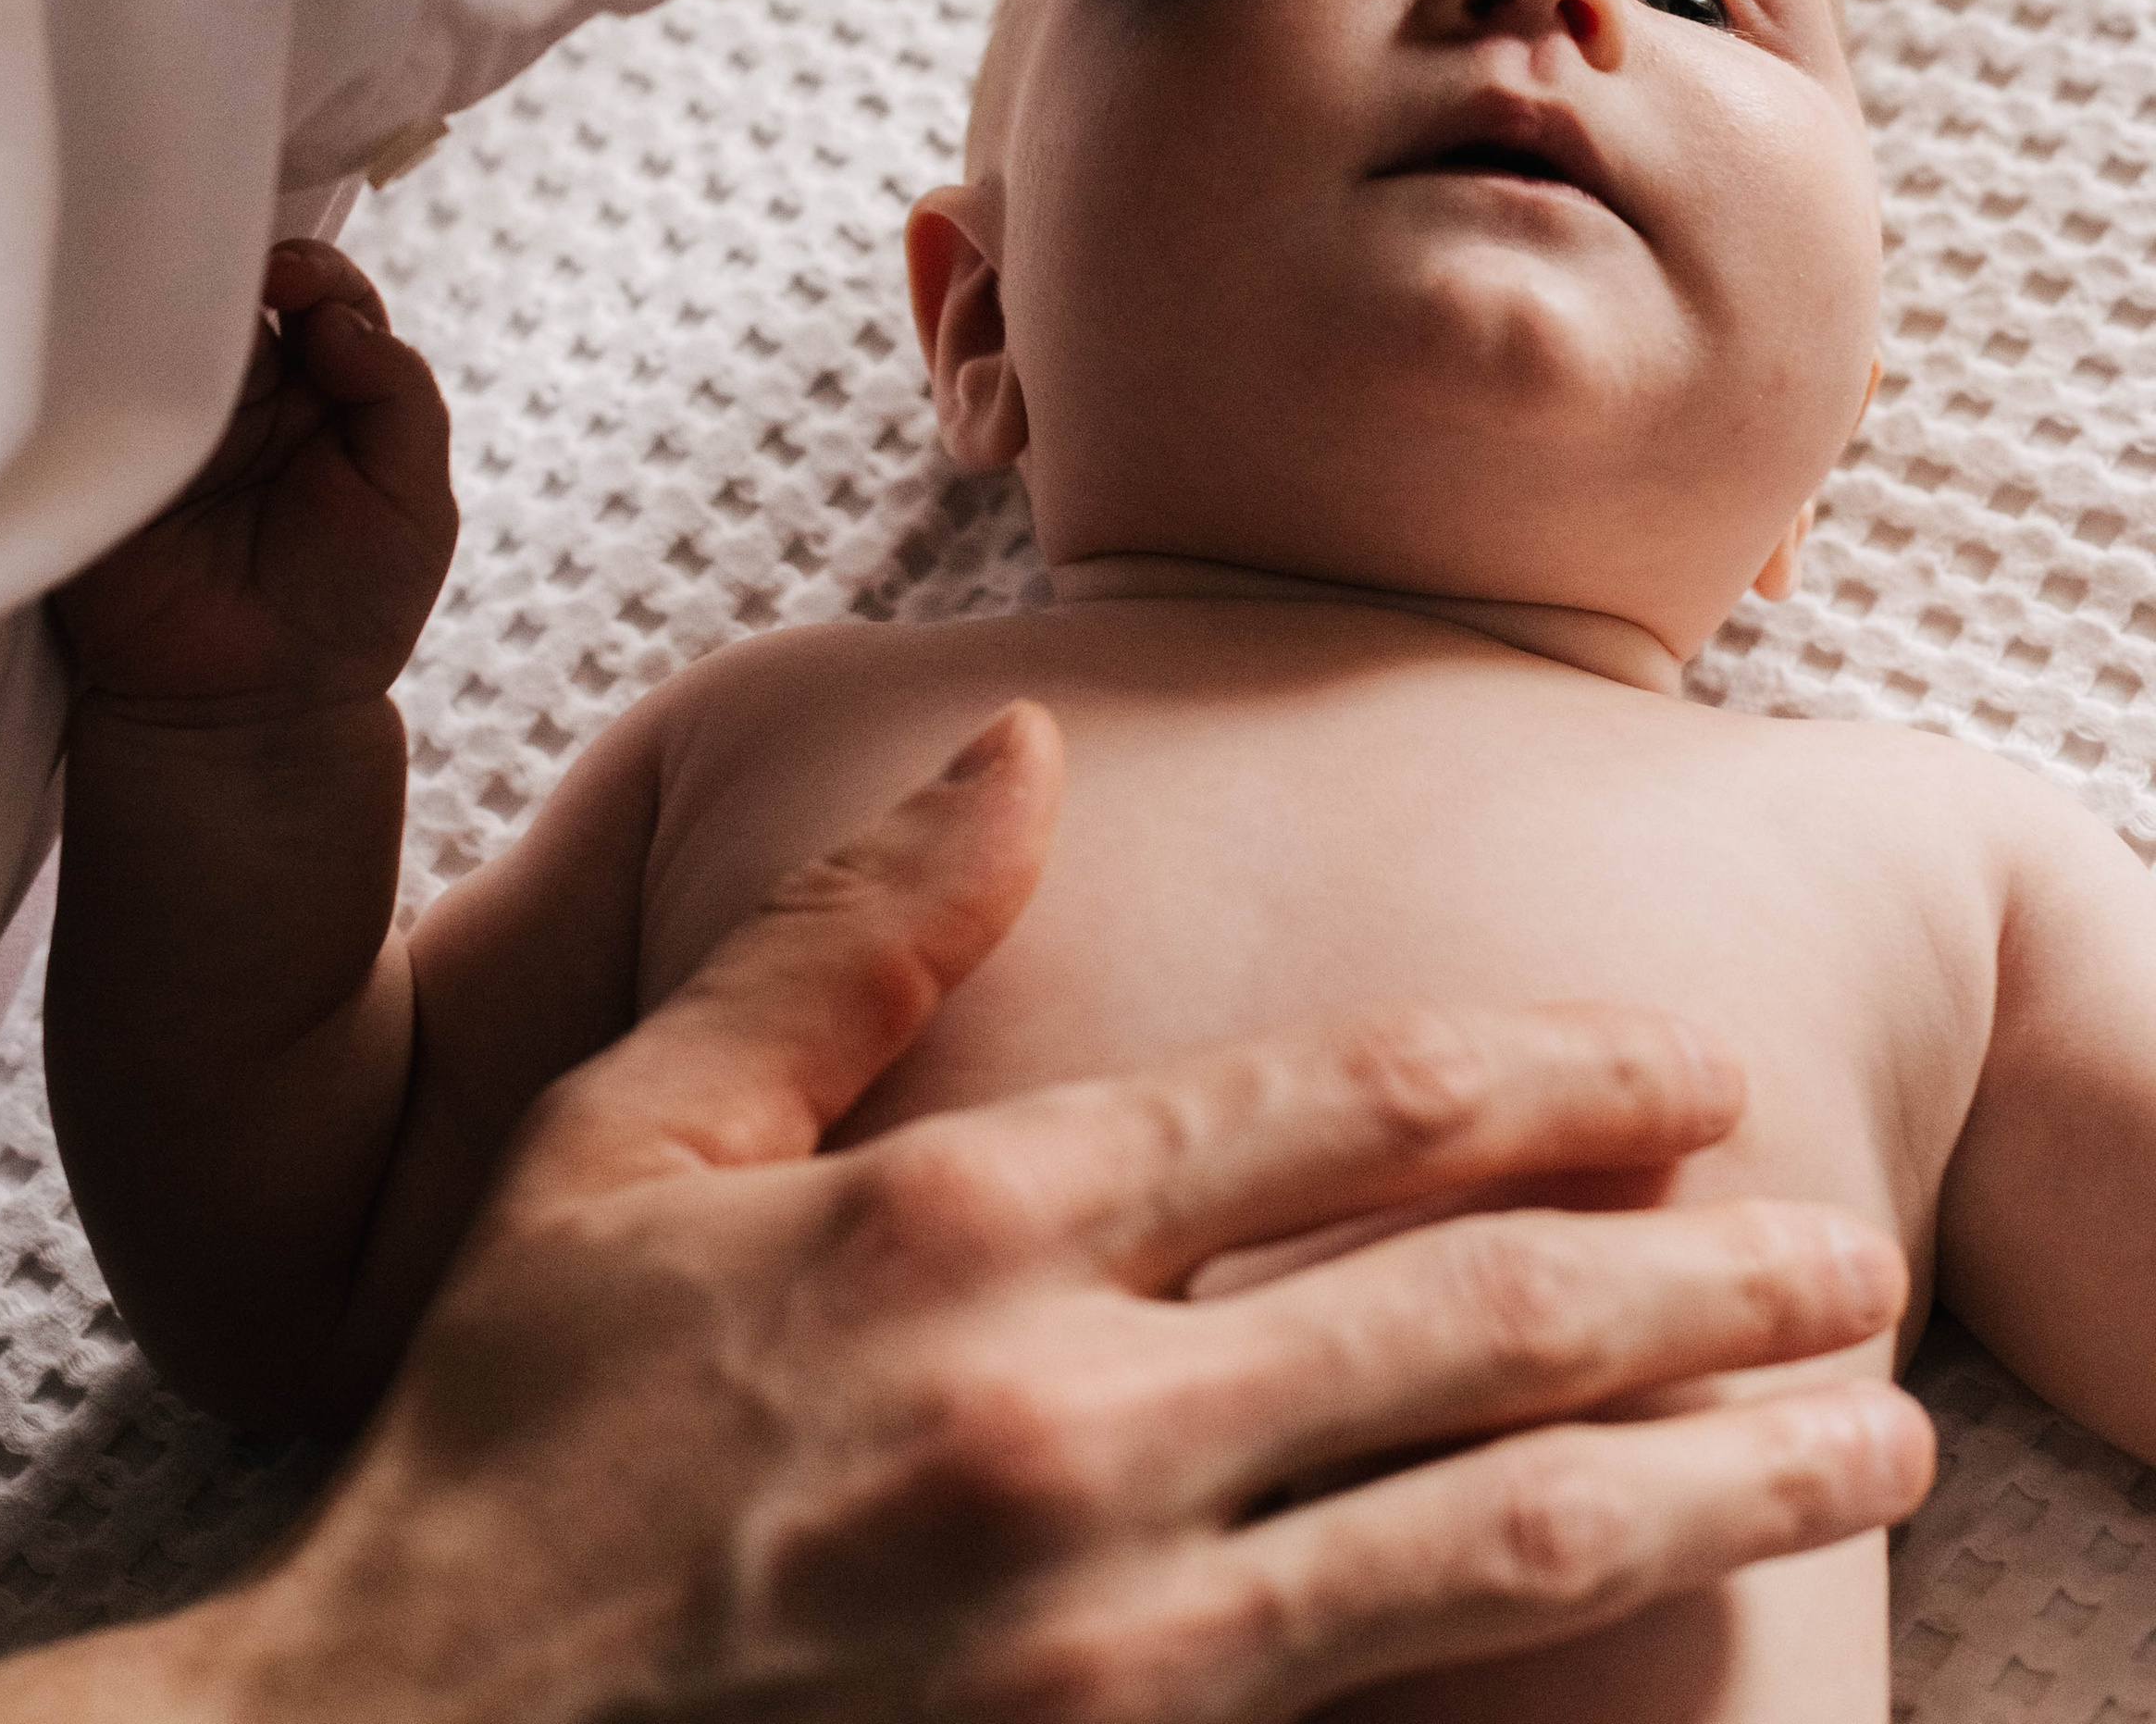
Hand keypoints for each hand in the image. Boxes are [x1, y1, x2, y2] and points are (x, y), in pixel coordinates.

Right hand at [52, 242, 455, 716]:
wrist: (254, 714)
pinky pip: (90, 388)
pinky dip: (100, 355)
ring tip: (174, 297)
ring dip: (166, 296)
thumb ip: (397, 398)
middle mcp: (245, 390)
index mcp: (325, 387)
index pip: (322, 293)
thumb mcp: (414, 502)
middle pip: (235, 289)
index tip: (294, 283)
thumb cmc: (352, 606)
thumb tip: (334, 320)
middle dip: (233, 263)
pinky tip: (113, 339)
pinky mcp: (100, 455)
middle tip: (232, 275)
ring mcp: (166, 416)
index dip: (314, 272)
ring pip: (163, 322)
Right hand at [136, 704, 1927, 1723]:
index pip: (1342, 1110)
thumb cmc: (508, 1443)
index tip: (1684, 1067)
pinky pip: (1390, 1705)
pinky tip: (1674, 1621)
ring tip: (1862, 1430)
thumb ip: (851, 936)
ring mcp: (1098, 1632)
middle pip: (1470, 1318)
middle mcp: (1062, 1416)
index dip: (1548, 1079)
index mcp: (960, 1218)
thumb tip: (1029, 744)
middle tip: (1848, 1247)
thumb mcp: (629, 1135)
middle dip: (1696, 1272)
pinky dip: (1554, 1652)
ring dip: (1707, 1470)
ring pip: (1490, 1529)